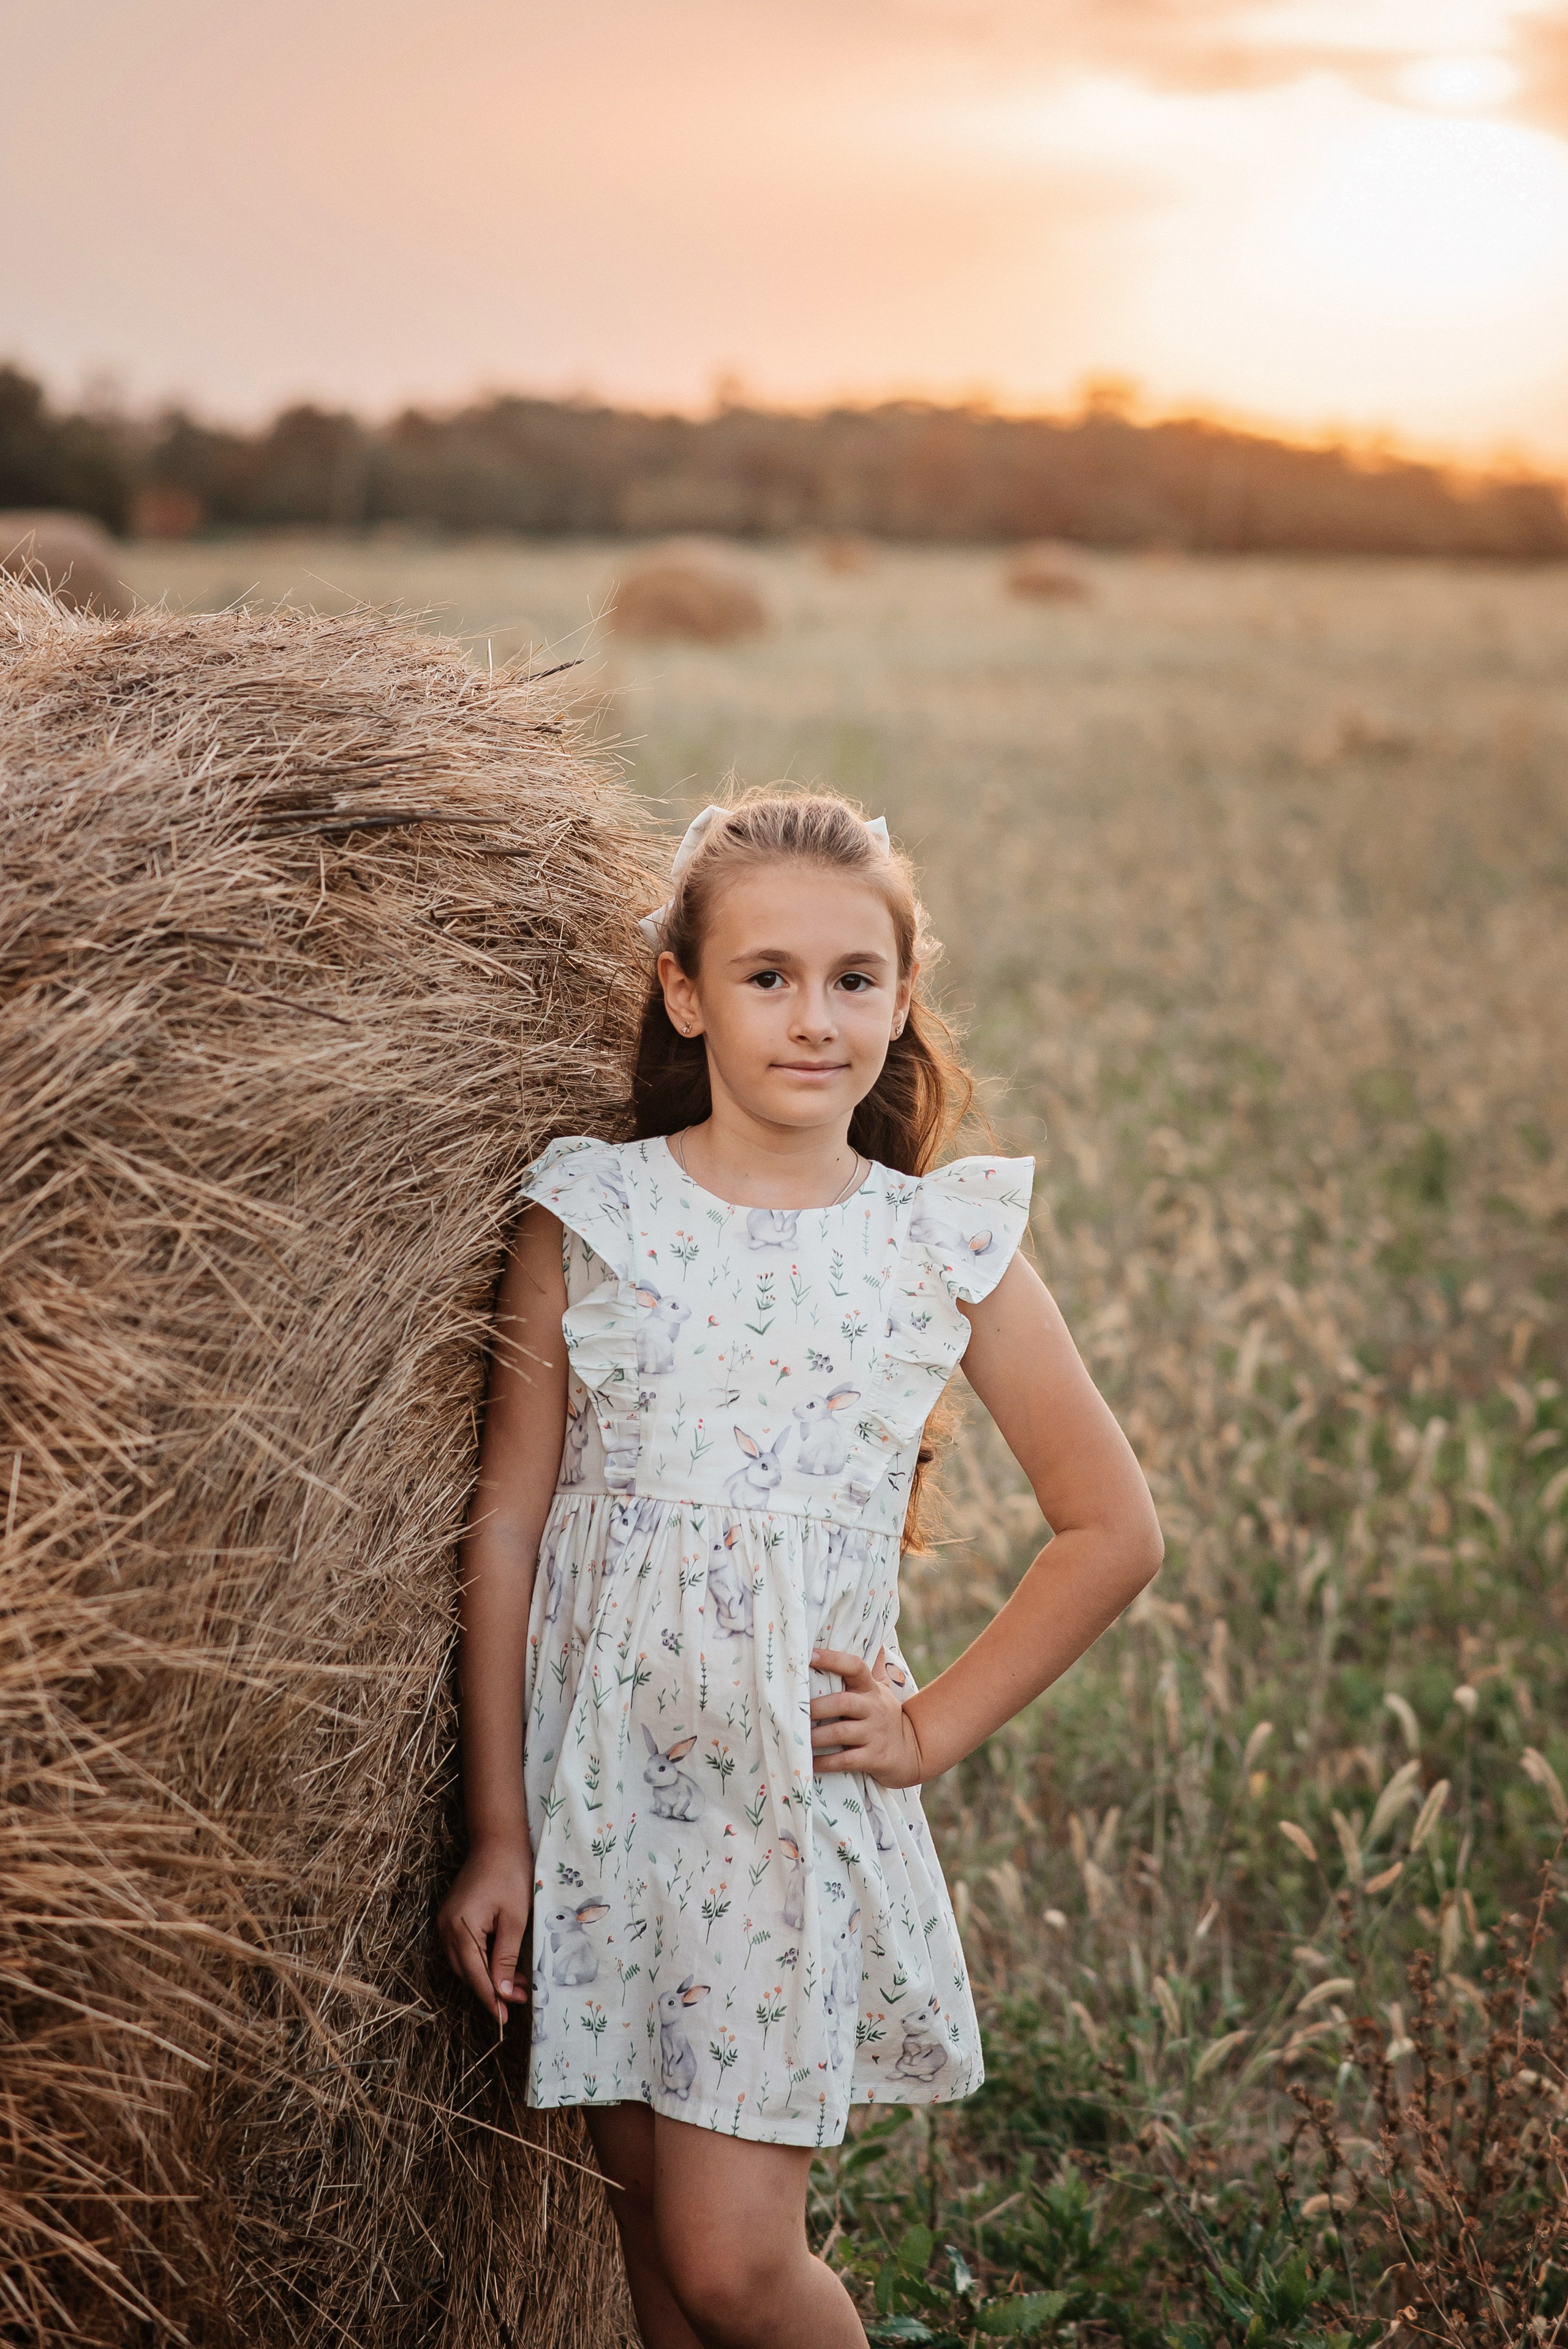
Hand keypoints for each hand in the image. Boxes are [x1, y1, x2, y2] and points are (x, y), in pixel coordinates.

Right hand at [438, 1833, 533, 2023]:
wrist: (497, 1840)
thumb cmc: (511, 1875)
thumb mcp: (514, 1919)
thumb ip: (505, 1958)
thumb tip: (503, 1993)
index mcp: (461, 1930)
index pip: (476, 1976)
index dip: (492, 1999)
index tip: (506, 2018)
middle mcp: (446, 1929)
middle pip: (466, 1973)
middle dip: (491, 1989)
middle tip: (520, 1998)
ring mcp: (445, 1922)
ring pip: (463, 1964)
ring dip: (486, 1976)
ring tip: (515, 1983)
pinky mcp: (451, 1917)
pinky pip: (462, 1949)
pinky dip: (479, 1960)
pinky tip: (500, 1963)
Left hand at [810, 1646, 924, 1786]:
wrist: (912, 1751)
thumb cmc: (884, 1716)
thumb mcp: (881, 1690)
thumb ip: (871, 1667)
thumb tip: (871, 1637)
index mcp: (871, 1689)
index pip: (855, 1667)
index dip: (834, 1659)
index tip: (810, 1655)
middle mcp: (873, 1708)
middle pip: (843, 1702)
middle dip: (818, 1707)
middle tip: (796, 1711)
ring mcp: (874, 1734)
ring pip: (841, 1733)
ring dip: (816, 1737)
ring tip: (797, 1737)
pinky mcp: (874, 1758)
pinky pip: (845, 1760)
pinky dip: (825, 1763)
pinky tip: (810, 1764)